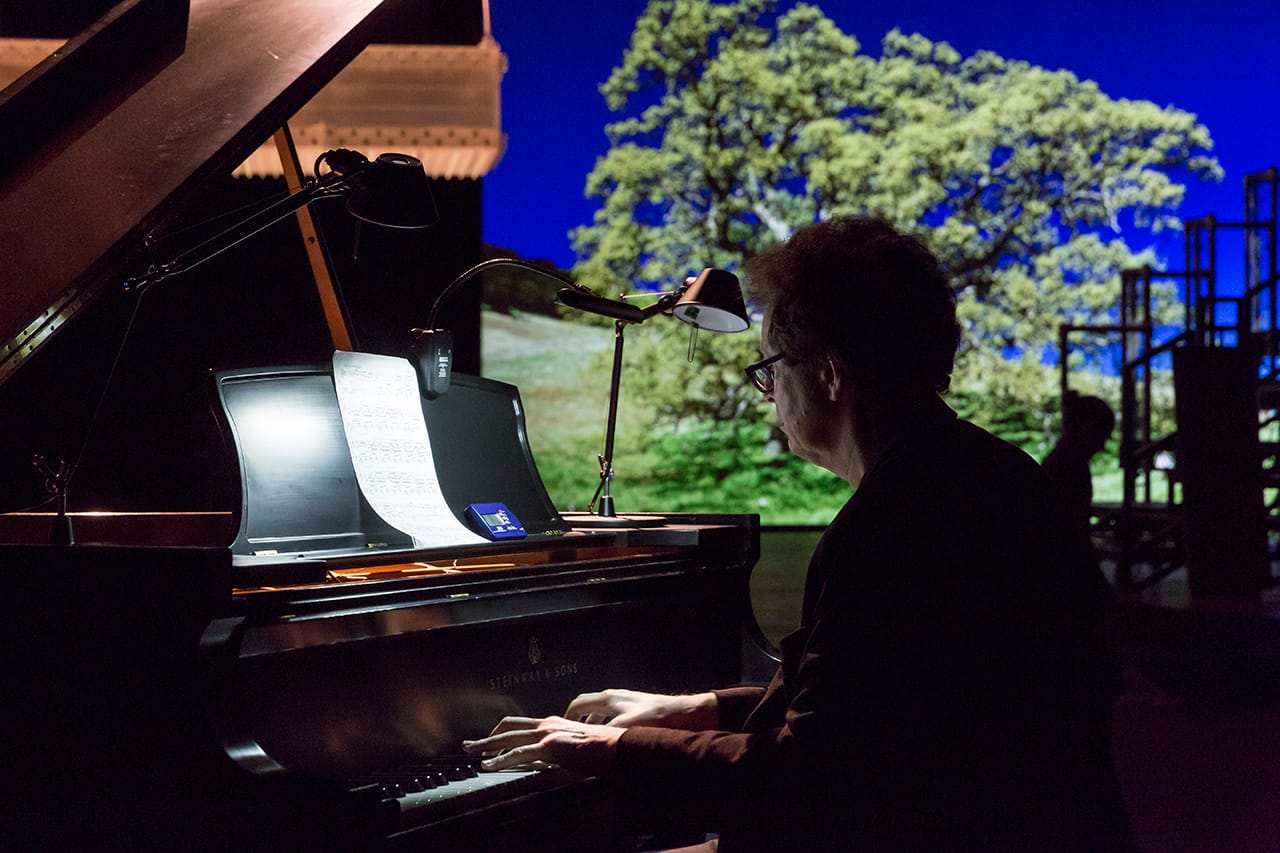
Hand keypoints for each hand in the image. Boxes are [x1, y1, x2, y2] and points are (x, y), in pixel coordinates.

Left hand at [462, 715, 623, 774]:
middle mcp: (548, 724)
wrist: (618, 746)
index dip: (503, 733)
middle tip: (470, 745)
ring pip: (508, 738)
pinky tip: (490, 765)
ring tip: (472, 753)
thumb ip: (557, 753)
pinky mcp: (550, 746)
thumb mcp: (575, 749)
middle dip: (487, 737)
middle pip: (509, 727)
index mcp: (554, 724)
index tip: (490, 741)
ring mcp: (548, 733)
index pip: (521, 726)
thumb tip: (543, 762)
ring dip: (487, 746)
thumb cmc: (604, 749)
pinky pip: (519, 753)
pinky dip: (500, 759)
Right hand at [565, 688, 718, 729]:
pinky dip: (606, 729)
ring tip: (589, 743)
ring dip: (592, 726)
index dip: (566, 716)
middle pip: (587, 707)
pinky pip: (613, 719)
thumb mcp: (628, 728)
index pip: (579, 703)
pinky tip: (610, 742)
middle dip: (576, 721)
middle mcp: (614, 698)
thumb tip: (587, 743)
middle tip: (570, 737)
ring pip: (601, 715)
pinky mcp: (635, 711)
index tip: (558, 730)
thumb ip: (606, 734)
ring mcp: (625, 703)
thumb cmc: (657, 718)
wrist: (685, 713)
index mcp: (608, 699)